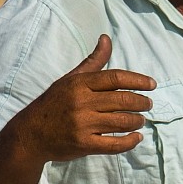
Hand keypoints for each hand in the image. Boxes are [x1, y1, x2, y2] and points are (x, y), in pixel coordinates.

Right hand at [13, 36, 152, 161]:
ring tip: (141, 119)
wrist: (30, 134)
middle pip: (122, 99)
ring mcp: (83, 124)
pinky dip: (129, 141)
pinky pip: (113, 144)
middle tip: (148, 104)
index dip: (138, 80)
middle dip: (141, 102)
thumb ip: (93, 61)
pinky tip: (136, 137)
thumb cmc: (54, 103)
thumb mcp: (71, 79)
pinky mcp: (84, 144)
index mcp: (80, 83)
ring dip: (137, 120)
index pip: (116, 77)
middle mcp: (82, 102)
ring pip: (121, 121)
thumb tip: (107, 38)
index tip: (152, 85)